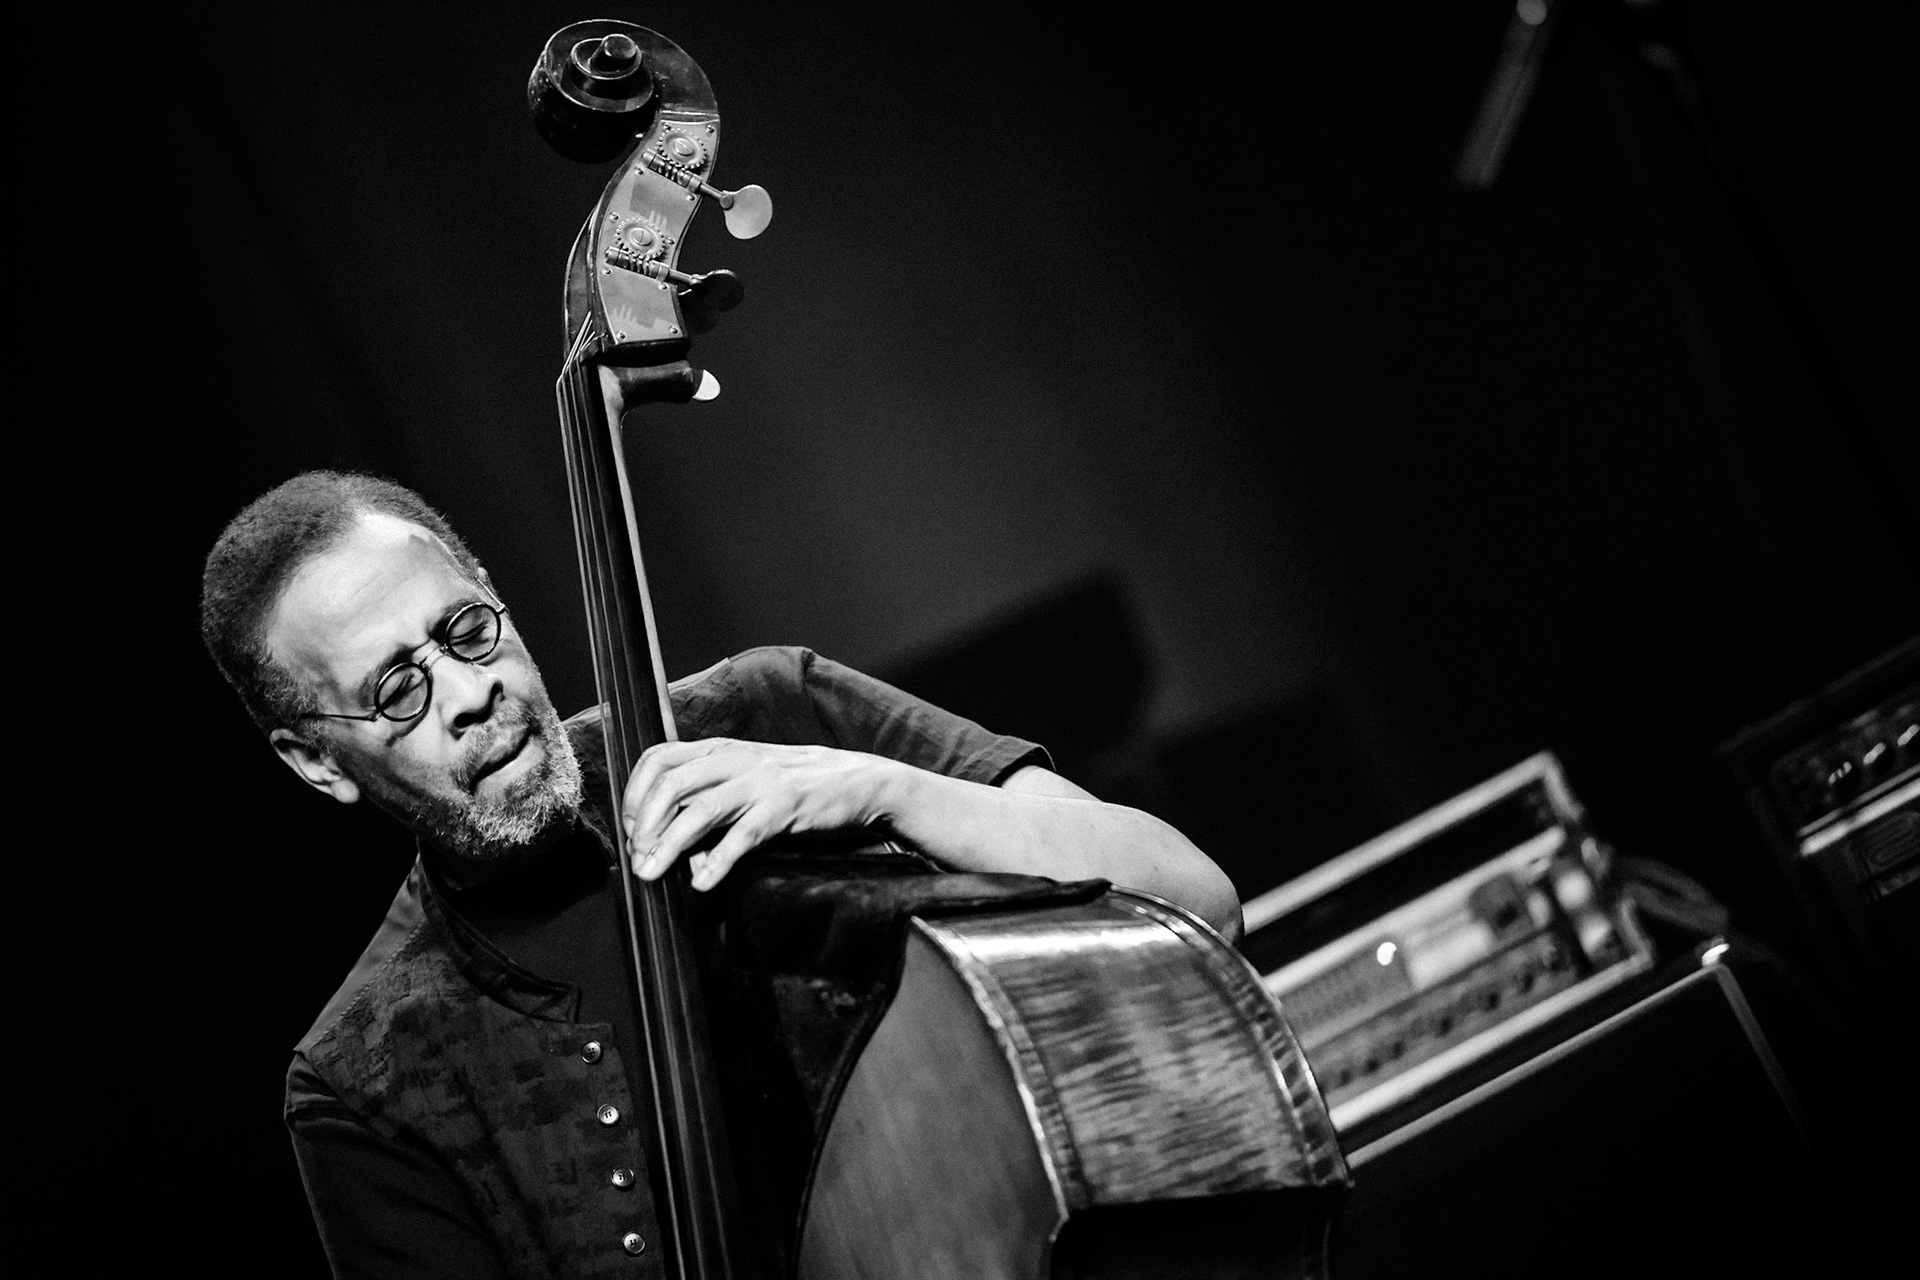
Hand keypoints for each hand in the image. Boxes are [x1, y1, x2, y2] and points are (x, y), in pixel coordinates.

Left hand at [622, 737, 894, 889]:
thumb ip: (713, 804)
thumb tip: (681, 851)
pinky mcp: (784, 808)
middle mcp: (735, 760)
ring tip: (652, 873)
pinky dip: (718, 861)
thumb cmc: (797, 783)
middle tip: (639, 858)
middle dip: (643, 824)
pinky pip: (743, 836)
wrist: (858, 779)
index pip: (658, 759)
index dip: (634, 794)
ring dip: (668, 845)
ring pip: (699, 811)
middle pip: (670, 784)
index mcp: (720, 749)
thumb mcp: (748, 780)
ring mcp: (760, 782)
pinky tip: (703, 883)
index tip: (631, 829)